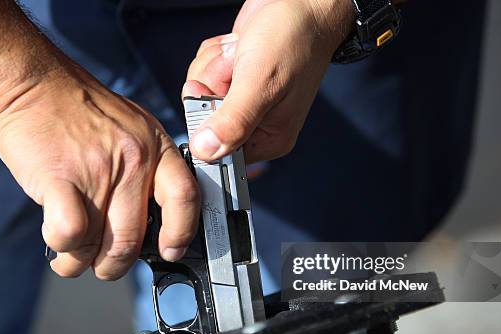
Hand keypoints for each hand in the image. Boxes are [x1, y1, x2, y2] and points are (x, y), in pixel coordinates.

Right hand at [0, 66, 199, 279]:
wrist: (33, 82)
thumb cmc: (80, 108)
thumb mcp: (134, 126)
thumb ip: (148, 166)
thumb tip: (151, 216)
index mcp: (156, 148)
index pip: (187, 198)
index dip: (182, 233)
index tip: (171, 251)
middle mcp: (134, 162)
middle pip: (134, 238)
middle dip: (115, 265)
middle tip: (104, 265)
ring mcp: (99, 171)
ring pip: (99, 244)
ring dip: (82, 262)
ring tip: (72, 256)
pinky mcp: (60, 179)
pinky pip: (71, 234)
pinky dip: (63, 248)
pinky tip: (58, 243)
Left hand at [184, 0, 353, 162]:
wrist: (302, 3)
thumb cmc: (293, 39)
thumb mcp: (259, 83)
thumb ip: (232, 121)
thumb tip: (206, 152)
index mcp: (269, 138)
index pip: (219, 151)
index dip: (207, 123)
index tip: (214, 97)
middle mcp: (255, 124)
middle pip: (202, 117)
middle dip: (212, 84)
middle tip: (237, 68)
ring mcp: (241, 100)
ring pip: (198, 90)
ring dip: (214, 65)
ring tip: (241, 54)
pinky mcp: (232, 79)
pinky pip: (202, 72)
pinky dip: (214, 54)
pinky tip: (237, 47)